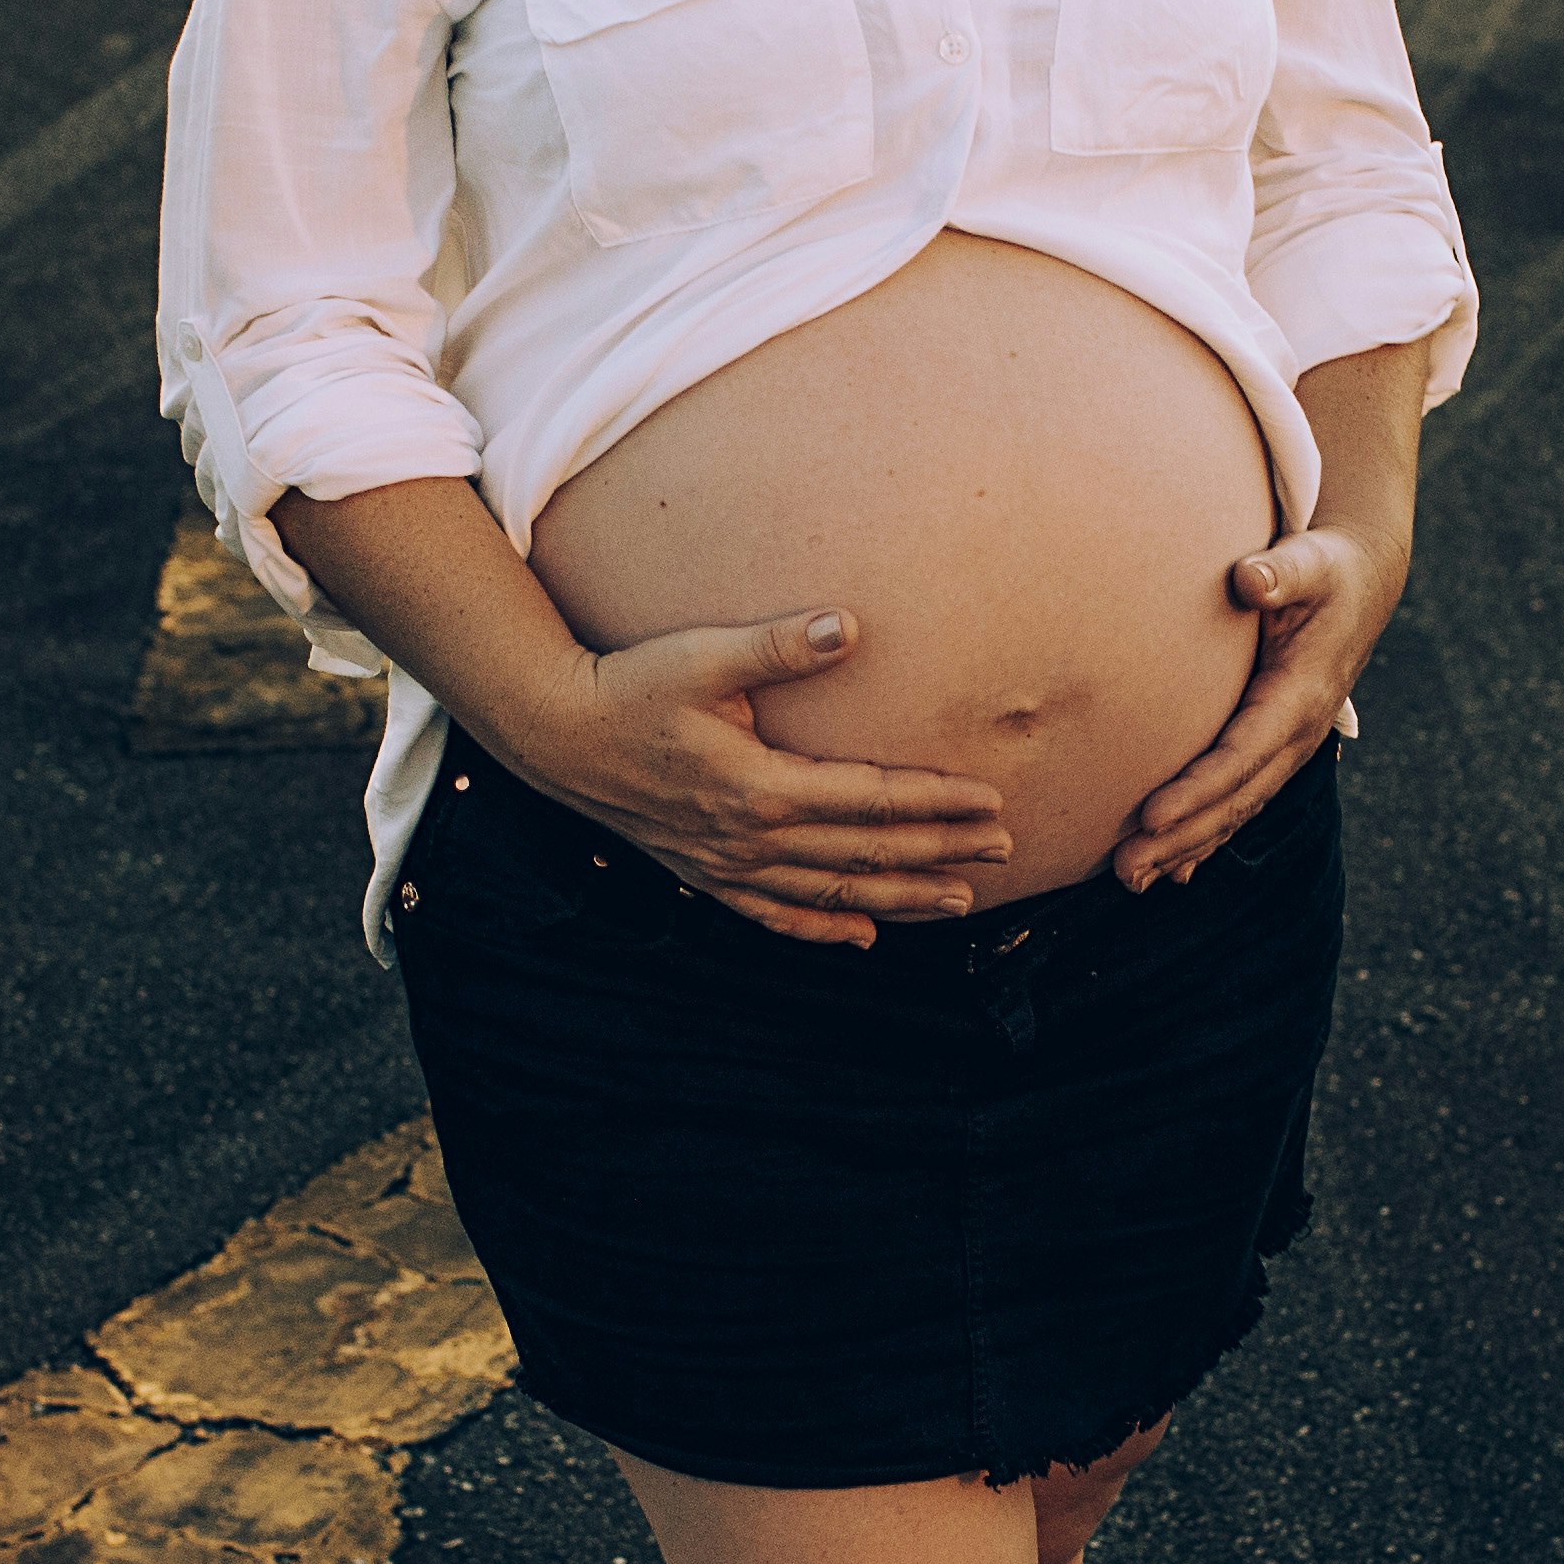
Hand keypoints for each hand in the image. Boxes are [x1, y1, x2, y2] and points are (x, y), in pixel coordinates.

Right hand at [497, 608, 1013, 948]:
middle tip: (1005, 847)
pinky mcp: (706, 874)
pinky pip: (774, 915)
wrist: (557, 736)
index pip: (871, 800)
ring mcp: (728, 866)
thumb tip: (850, 626)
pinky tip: (861, 937)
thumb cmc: (630, 687)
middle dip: (942, 852)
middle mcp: (751, 840)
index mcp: (761, 788)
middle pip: (866, 854)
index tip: (992, 799)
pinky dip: (821, 929)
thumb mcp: (702, 656)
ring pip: (832, 895)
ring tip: (960, 899)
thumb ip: (779, 645)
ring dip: (900, 898)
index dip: (936, 802)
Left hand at [1111, 522, 1405, 888]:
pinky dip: (1206, 838)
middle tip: (1124, 869)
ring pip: (1235, 811)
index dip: (1197, 790)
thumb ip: (1281, 571)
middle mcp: (1298, 736)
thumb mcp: (1309, 562)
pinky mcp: (1276, 750)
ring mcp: (1290, 749)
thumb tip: (1251, 578)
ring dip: (1186, 849)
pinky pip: (1240, 802)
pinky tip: (1173, 871)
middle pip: (1234, 800)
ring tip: (1131, 880)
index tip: (1150, 816)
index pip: (1241, 755)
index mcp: (1300, 698)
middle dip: (1180, 838)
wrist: (1363, 585)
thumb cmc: (1326, 570)